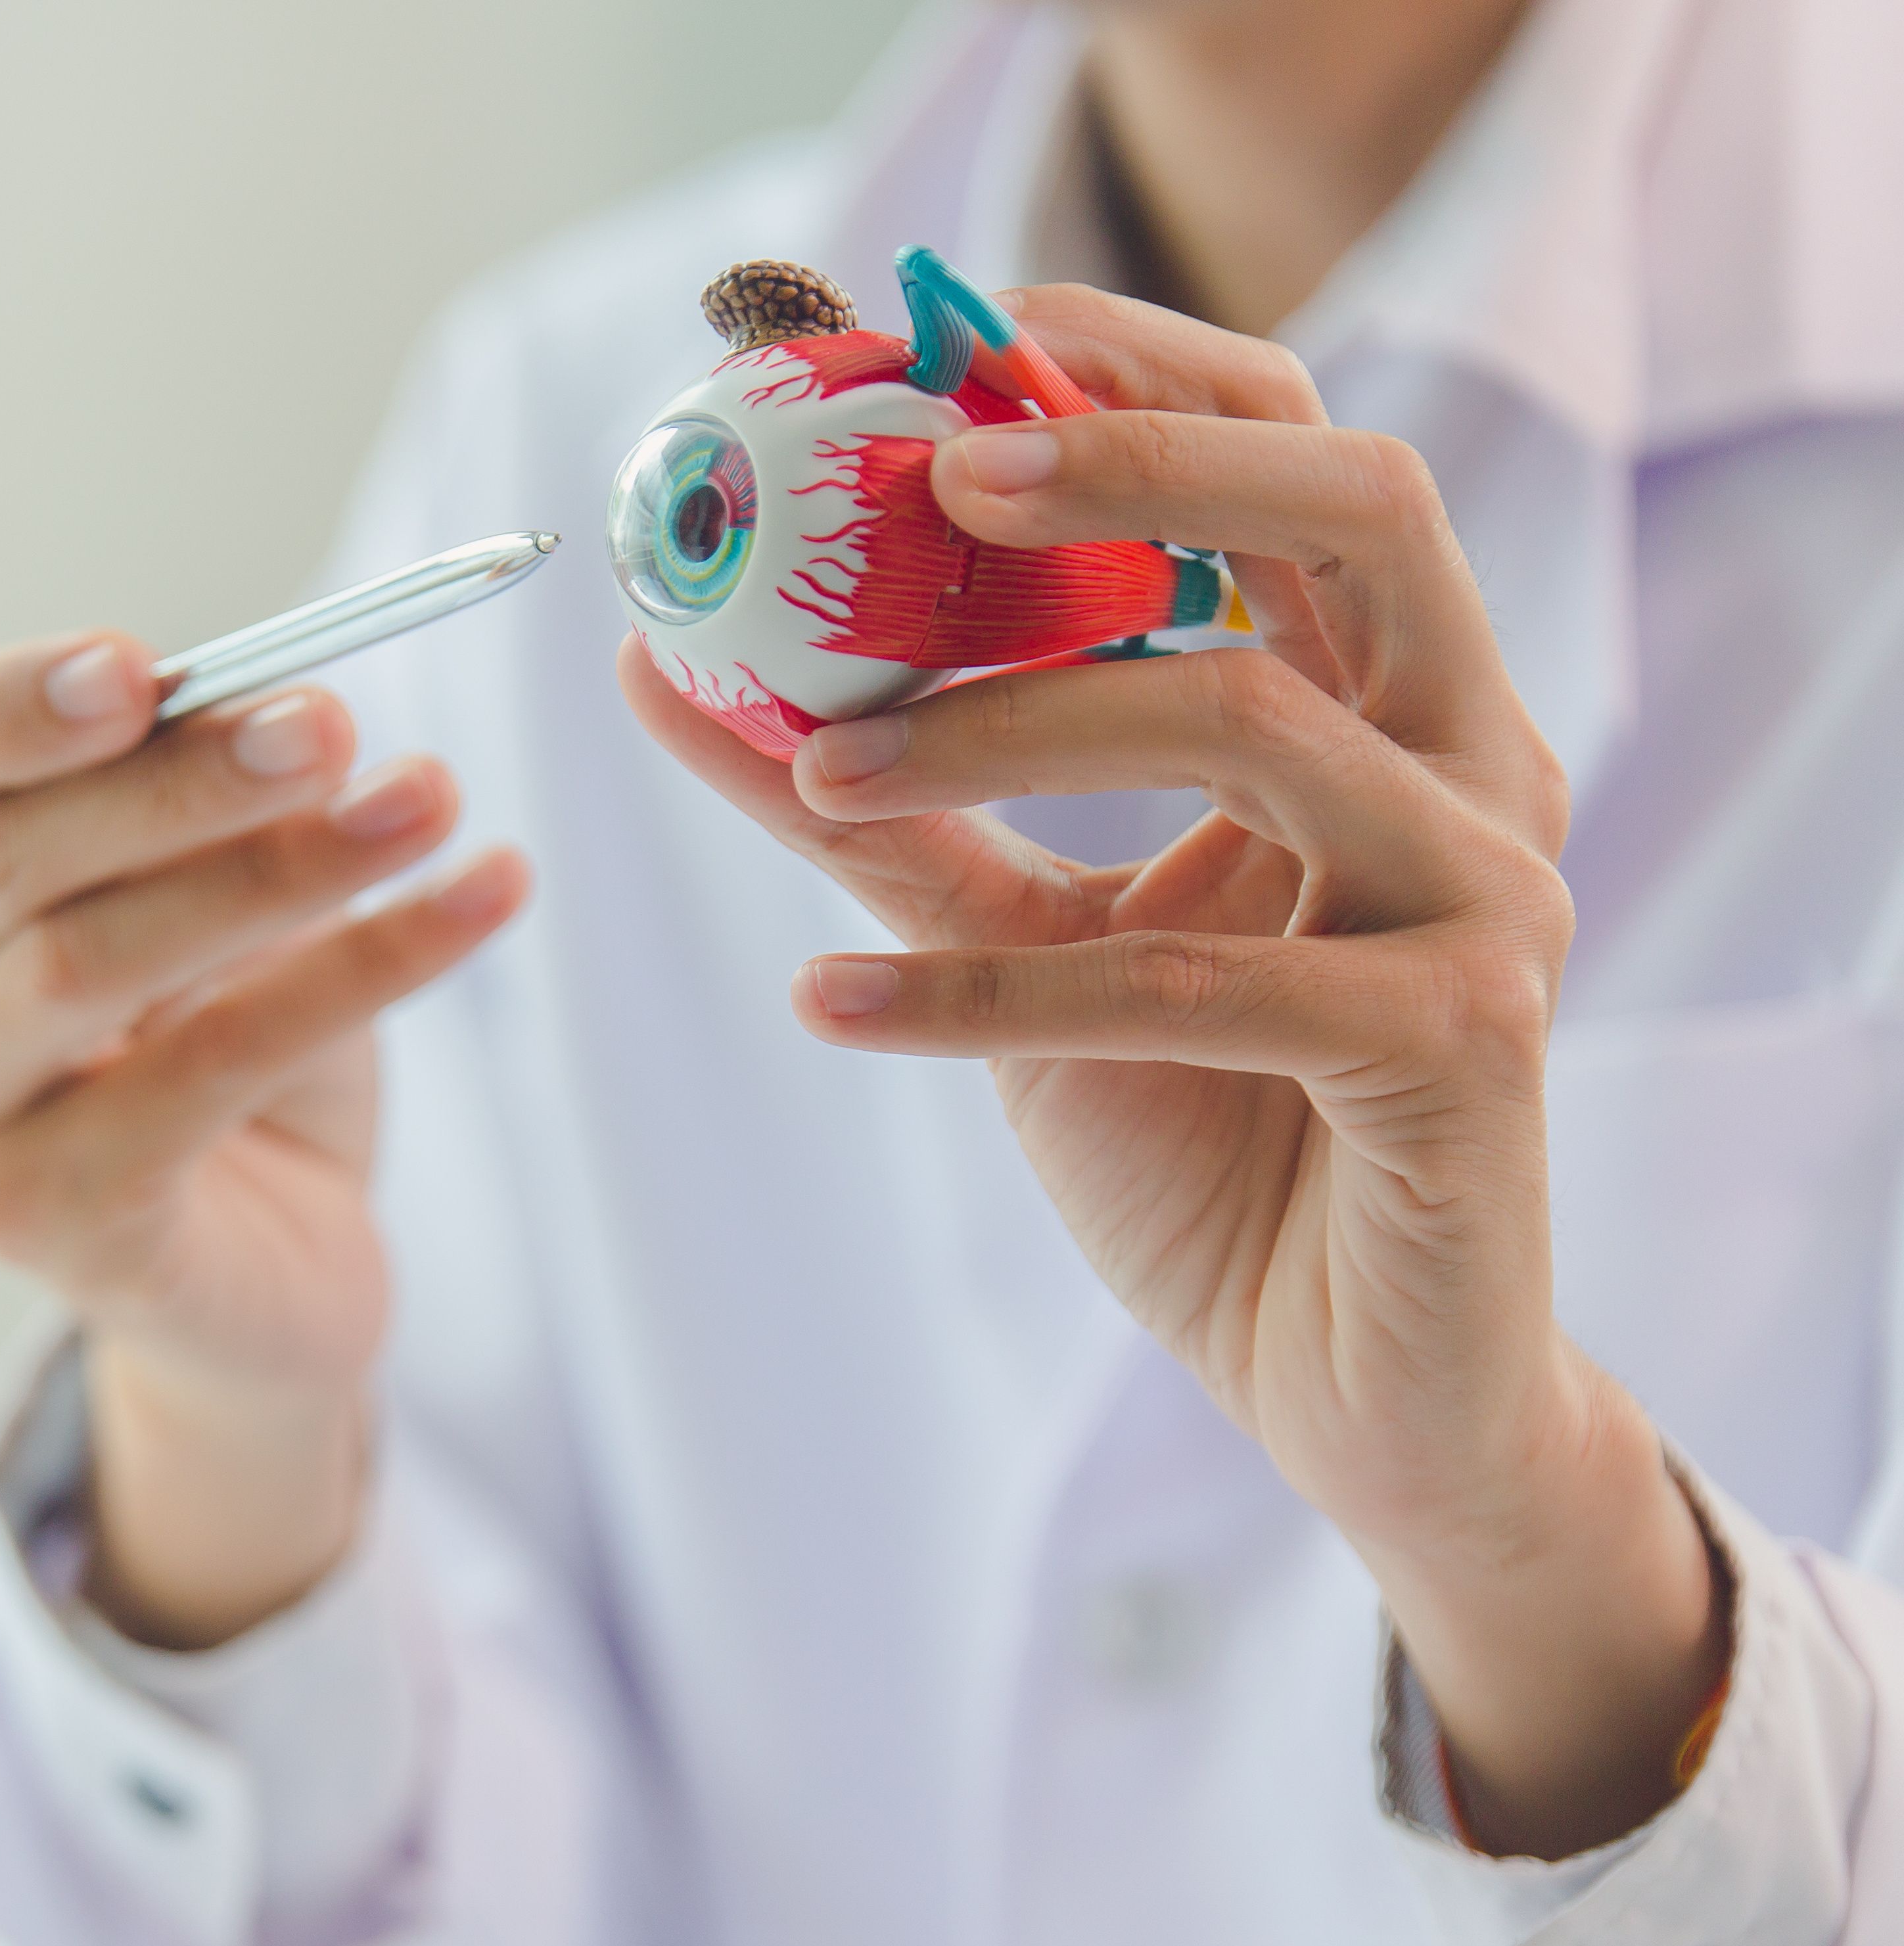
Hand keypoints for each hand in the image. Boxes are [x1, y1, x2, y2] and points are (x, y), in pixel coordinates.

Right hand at [0, 635, 527, 1643]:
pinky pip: (208, 1070)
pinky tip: (477, 901)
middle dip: (178, 780)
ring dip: (276, 869)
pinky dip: (358, 972)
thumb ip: (193, 801)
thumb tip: (286, 715)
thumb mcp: (199, 883)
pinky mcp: (45, 1224)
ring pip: (87, 964)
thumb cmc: (213, 1036)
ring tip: (423, 800)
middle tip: (330, 723)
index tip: (133, 666)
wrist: (266, 1260)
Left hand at [619, 285, 1724, 1858]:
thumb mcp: (1013, 939)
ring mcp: (1488, 898)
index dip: (1152, 381)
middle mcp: (1473, 766)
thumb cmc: (1205, 1138)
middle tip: (926, 484)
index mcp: (1392, 708)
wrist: (1347, 1385)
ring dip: (999, 734)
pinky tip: (827, 1012)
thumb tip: (669, 666)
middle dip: (1140, 468)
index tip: (968, 348)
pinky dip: (980, 990)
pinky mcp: (1458, 1043)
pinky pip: (1189, 979)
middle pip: (1349, 512)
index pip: (1305, 459)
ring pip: (1244, 724)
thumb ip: (877, 805)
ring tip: (815, 784)